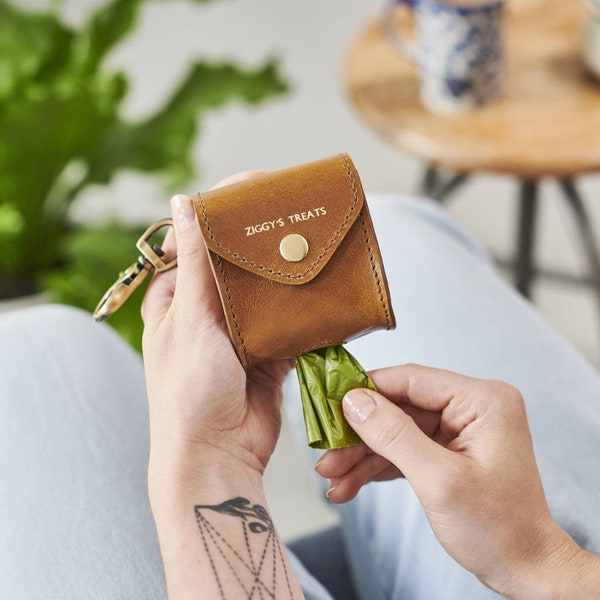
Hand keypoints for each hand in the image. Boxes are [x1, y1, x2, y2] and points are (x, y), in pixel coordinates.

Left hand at [141, 173, 293, 480]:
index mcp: (176, 298)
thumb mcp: (190, 319)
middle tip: (295, 210)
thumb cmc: (189, 391)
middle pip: (236, 262)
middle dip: (263, 238)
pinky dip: (303, 312)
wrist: (216, 455)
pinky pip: (289, 324)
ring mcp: (239, 332)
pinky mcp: (268, 353)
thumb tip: (182, 205)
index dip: (223, 210)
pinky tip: (321, 290)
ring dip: (286, 273)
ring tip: (313, 243)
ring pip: (266, 291)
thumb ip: (194, 265)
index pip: (198, 240)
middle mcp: (207, 311)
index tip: (256, 185)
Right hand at [315, 364, 585, 597]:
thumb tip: (354, 400)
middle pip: (398, 408)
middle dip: (360, 435)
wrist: (525, 571)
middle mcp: (471, 408)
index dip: (367, 389)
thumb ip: (393, 435)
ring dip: (363, 456)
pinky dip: (377, 467)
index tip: (330, 402)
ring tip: (333, 479)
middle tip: (327, 453)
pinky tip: (351, 484)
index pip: (411, 380)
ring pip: (396, 430)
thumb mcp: (439, 480)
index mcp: (482, 400)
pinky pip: (404, 449)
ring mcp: (459, 430)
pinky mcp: (448, 451)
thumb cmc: (499, 529)